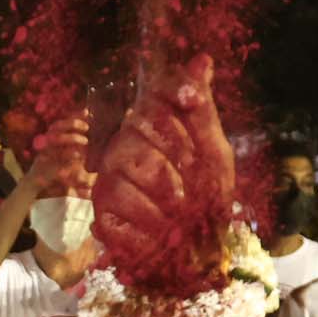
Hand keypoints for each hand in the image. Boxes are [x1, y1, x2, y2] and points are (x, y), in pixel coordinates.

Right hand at [92, 62, 240, 284]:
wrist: (198, 257)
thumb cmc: (208, 202)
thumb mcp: (215, 155)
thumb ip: (203, 112)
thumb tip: (202, 59)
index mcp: (156, 124)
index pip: (157, 89)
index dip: (174, 88)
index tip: (192, 99)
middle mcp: (127, 141)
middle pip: (144, 123)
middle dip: (181, 156)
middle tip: (196, 186)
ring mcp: (110, 173)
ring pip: (133, 161)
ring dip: (169, 194)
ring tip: (181, 214)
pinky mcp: (101, 206)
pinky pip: (120, 197)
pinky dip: (149, 218)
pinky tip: (162, 230)